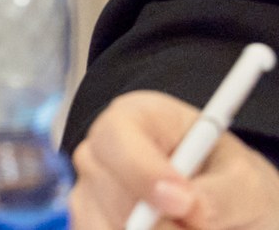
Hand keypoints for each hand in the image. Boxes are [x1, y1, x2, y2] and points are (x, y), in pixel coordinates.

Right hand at [73, 91, 278, 229]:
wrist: (229, 209)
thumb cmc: (230, 182)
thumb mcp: (248, 182)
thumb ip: (223, 194)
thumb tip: (191, 207)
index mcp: (137, 117)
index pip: (117, 137)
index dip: (144, 172)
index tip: (184, 204)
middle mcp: (102, 150)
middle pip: (109, 190)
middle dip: (158, 222)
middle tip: (196, 227)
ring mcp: (89, 190)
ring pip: (106, 224)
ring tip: (188, 228)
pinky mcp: (89, 222)